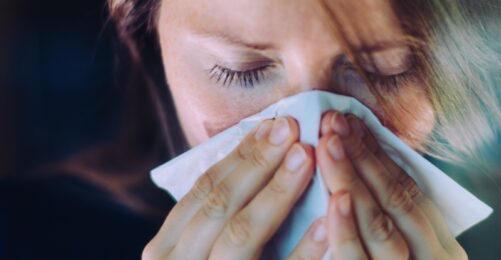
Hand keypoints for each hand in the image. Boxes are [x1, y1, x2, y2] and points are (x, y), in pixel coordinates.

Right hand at [142, 117, 318, 259]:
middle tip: (292, 128)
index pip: (204, 190)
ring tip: (307, 158)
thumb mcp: (198, 251)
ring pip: (241, 234)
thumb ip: (216, 219)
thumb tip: (257, 158)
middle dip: (258, 162)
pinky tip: (325, 225)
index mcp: (165, 248)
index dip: (239, 155)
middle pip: (220, 204)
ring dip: (277, 192)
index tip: (273, 124)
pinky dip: (303, 250)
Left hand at [302, 111, 466, 258]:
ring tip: (329, 144)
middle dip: (364, 156)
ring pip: (380, 225)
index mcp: (442, 247)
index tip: (352, 121)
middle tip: (334, 121)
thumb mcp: (412, 248)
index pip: (410, 190)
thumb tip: (363, 161)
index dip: (379, 154)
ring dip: (352, 181)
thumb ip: (394, 217)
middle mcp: (432, 257)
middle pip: (396, 200)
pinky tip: (335, 199)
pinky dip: (346, 230)